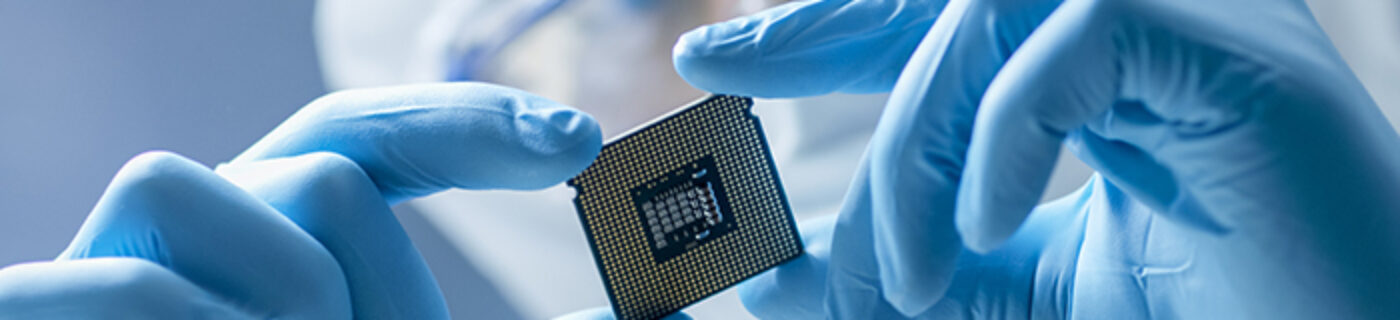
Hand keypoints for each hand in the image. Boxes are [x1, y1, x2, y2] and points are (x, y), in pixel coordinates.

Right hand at [0, 83, 603, 318]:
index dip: (464, 125)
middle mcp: (202, 253)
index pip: (365, 146)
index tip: (578, 148)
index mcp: (283, 263)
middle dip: (382, 281)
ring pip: (217, 190)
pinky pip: (127, 291)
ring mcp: (113, 276)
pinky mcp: (43, 315)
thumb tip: (656, 319)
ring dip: (298, 313)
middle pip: (317, 168)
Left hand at [675, 0, 1399, 317]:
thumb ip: (914, 278)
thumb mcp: (1024, 302)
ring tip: (906, 272)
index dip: (821, 31)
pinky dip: (1002, 133)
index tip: (716, 61)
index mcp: (1092, 70)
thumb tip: (775, 284)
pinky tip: (987, 224)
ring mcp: (1191, 26)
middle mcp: (1137, 27)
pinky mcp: (1234, 57)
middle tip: (724, 63)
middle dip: (825, 24)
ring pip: (986, 15)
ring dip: (913, 142)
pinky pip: (1073, 45)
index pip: (934, 27)